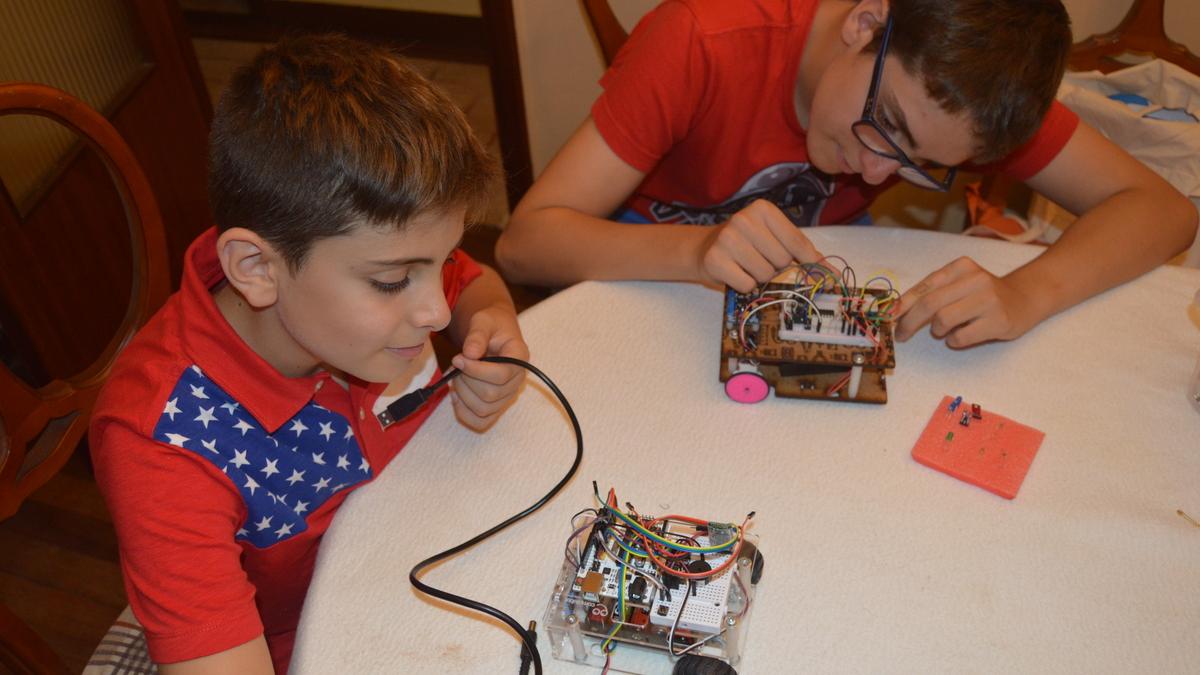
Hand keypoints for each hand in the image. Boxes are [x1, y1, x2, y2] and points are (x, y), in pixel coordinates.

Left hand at [449, 304, 528, 430]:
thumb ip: (477, 335)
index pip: (501, 375)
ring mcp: (508, 395)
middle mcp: (518, 380)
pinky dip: (463, 412)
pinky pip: (481, 421)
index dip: (475, 370)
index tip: (457, 358)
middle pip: (491, 395)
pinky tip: (456, 395)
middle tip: (455, 364)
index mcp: (519, 357)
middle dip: (465, 381)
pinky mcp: (496, 405)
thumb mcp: (483, 321)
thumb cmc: (489, 325)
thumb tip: (469, 354)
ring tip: (455, 377)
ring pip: (483, 409)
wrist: (492, 332)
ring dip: (462, 395)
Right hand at [697, 199, 822, 290]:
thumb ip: (799, 249)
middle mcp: (744, 220)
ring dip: (760, 278)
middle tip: (761, 261)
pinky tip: (735, 274)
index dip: (811, 262)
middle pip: (782, 260)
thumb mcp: (771, 237)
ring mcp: (727, 239)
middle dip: (777, 268)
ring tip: (746, 266)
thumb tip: (831, 272)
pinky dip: (745, 285)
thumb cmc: (745, 245)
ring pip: (765, 274)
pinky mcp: (715, 260)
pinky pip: (747, 284)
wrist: (703, 248)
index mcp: (763, 209)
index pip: (797, 241)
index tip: (828, 277)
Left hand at [893, 257, 1037, 347]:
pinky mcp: (998, 321)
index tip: (888, 318)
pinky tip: (960, 336)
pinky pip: (960, 337)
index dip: (903, 304)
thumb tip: (896, 311)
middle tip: (901, 335)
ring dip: (937, 331)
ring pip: (943, 320)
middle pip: (930, 304)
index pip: (925, 286)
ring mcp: (989, 300)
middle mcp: (976, 279)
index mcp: (961, 267)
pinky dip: (953, 340)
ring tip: (945, 330)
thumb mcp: (960, 283)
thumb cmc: (983, 294)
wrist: (1024, 299)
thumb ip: (933, 291)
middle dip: (909, 322)